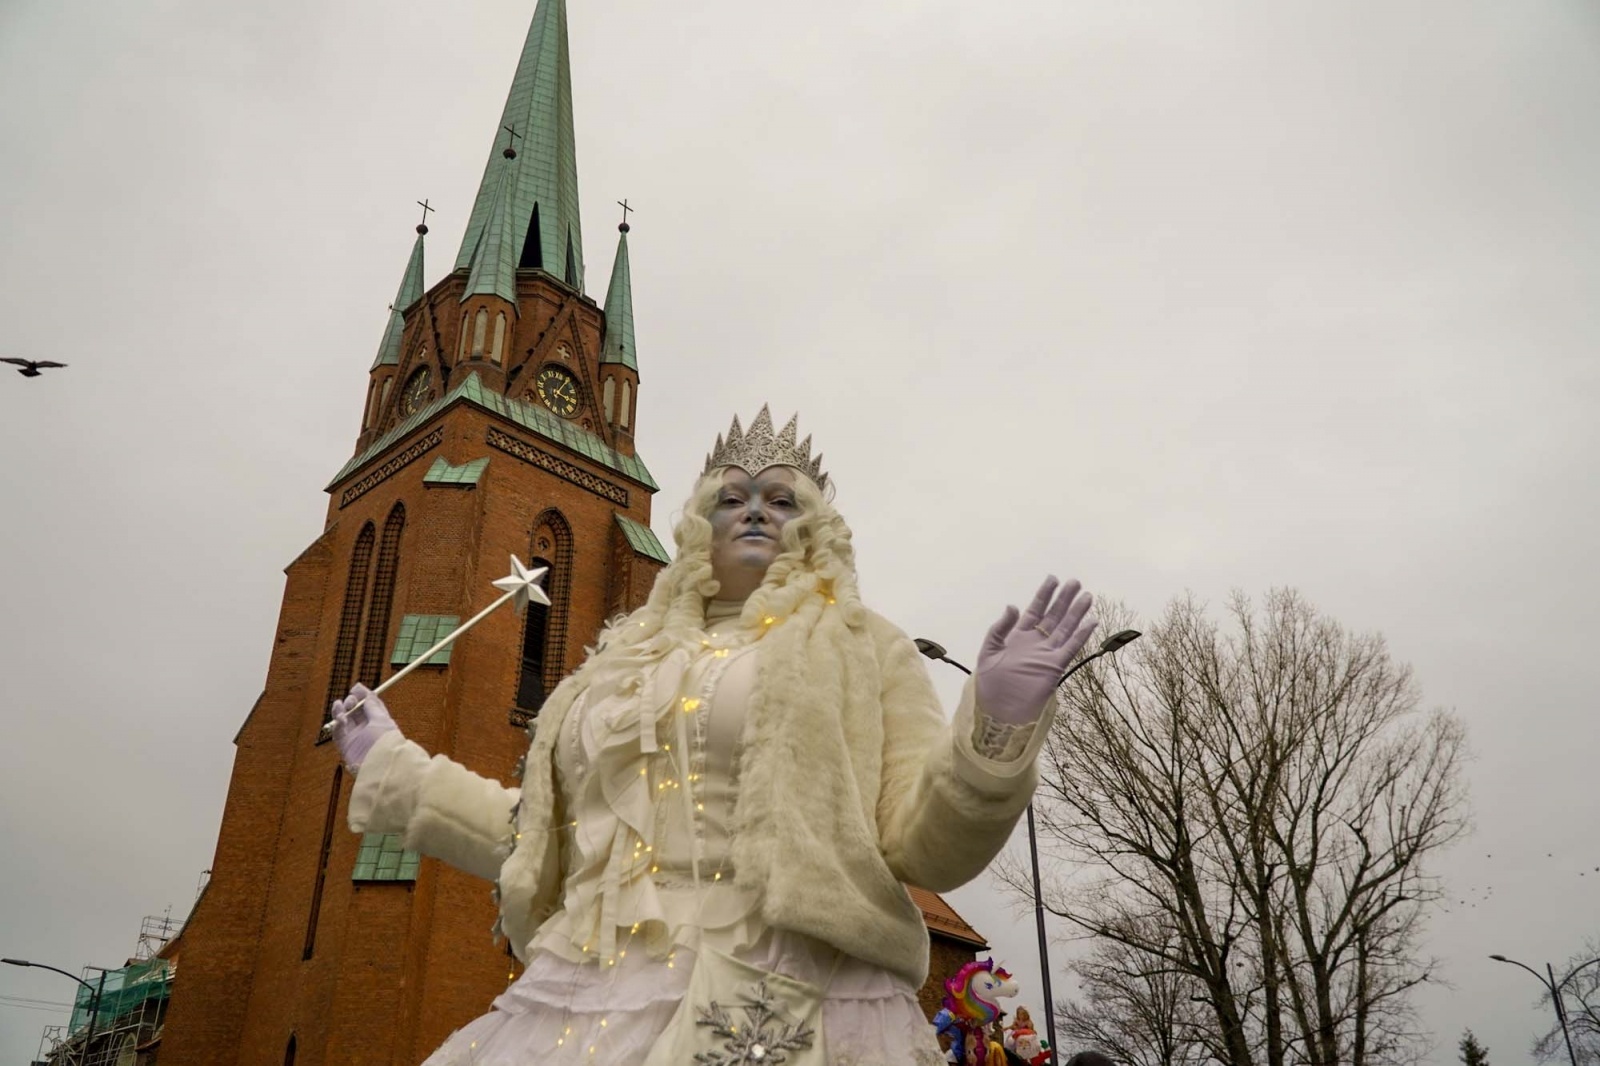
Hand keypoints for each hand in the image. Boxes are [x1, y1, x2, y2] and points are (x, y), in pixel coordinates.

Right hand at [329, 683, 399, 770]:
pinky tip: (341, 719)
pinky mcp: (345, 745)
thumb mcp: (382, 720)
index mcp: (379, 721)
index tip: (356, 687)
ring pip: (344, 719)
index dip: (362, 695)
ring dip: (340, 710)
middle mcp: (367, 729)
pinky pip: (338, 731)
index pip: (369, 705)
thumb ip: (372, 706)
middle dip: (351, 702)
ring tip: (340, 706)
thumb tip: (367, 694)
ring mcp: (355, 737)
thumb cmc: (386, 742)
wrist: (381, 765)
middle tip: (351, 700)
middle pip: (355, 710)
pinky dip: (337, 723)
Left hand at [975, 576, 1096, 724]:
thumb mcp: (988, 651)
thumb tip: (1013, 605)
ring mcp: (1047, 653)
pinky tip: (1090, 622)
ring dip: (1076, 613)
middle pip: (1053, 616)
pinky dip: (1081, 635)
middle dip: (1064, 599)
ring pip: (1065, 628)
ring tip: (1087, 596)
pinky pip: (1071, 647)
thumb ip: (1000, 628)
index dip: (1044, 595)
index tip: (1053, 579)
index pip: (1035, 610)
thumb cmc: (990, 682)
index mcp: (1018, 636)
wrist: (999, 708)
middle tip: (1075, 582)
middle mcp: (1036, 642)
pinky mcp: (1055, 666)